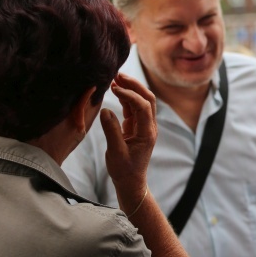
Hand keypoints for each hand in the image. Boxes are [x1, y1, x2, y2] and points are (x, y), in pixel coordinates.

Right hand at [100, 73, 156, 208]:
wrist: (131, 182)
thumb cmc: (124, 170)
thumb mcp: (115, 152)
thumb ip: (111, 130)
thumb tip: (106, 110)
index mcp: (147, 133)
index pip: (143, 107)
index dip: (130, 95)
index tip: (115, 88)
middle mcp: (149, 127)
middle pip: (148, 99)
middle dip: (135, 85)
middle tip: (119, 75)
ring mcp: (144, 126)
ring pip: (142, 101)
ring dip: (131, 89)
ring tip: (115, 78)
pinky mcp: (137, 126)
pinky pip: (134, 108)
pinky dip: (126, 98)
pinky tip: (115, 90)